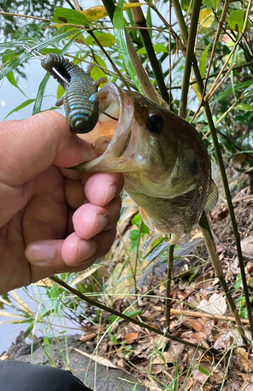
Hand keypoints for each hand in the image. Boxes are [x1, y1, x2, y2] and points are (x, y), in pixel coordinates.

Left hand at [0, 111, 123, 293]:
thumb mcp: (5, 150)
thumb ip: (53, 133)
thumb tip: (91, 143)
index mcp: (41, 160)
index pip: (91, 164)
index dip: (104, 176)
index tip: (102, 191)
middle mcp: (49, 190)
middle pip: (101, 198)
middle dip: (101, 211)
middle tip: (87, 223)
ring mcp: (48, 225)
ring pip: (97, 230)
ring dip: (92, 239)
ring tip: (73, 247)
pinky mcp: (46, 257)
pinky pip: (78, 257)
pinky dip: (68, 258)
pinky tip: (39, 255)